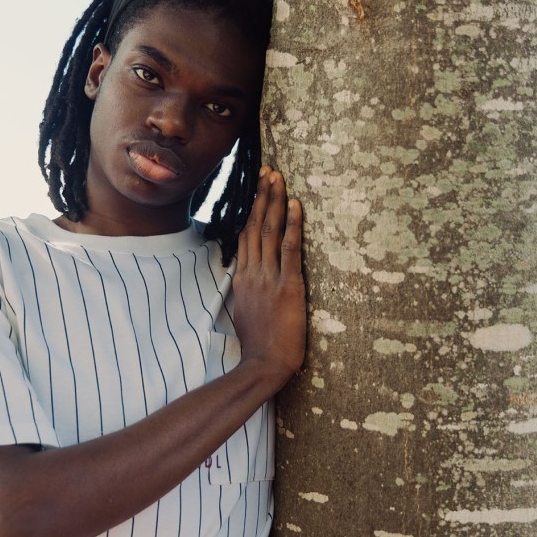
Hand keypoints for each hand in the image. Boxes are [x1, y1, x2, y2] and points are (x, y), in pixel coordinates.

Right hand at [232, 165, 306, 387]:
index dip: (250, 210)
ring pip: (269, 231)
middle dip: (262, 196)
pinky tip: (295, 205)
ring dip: (274, 202)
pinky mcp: (288, 286)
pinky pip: (289, 249)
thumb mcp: (243, 314)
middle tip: (268, 172)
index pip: (244, 236)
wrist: (264, 364)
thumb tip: (245, 282)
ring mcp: (269, 278)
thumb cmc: (258, 346)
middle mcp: (253, 273)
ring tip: (278, 178)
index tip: (255, 189)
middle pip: (255, 226)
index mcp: (242, 279)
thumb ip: (244, 293)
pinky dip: (293, 225)